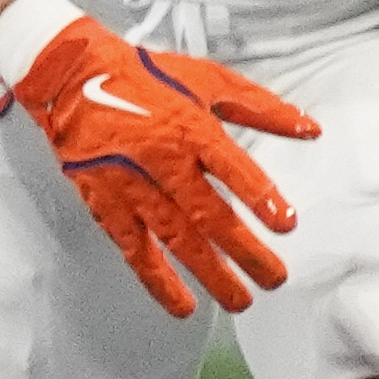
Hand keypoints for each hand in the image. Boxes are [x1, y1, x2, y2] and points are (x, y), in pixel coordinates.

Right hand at [0, 0, 313, 316]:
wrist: (68, 76)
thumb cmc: (142, 75)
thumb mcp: (207, 78)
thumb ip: (261, 107)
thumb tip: (309, 129)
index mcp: (189, 126)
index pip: (231, 167)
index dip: (259, 197)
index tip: (286, 224)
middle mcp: (159, 159)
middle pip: (207, 214)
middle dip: (244, 251)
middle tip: (274, 278)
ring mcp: (129, 184)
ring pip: (173, 238)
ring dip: (209, 273)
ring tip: (239, 300)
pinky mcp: (103, 201)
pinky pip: (132, 247)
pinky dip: (156, 279)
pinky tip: (181, 303)